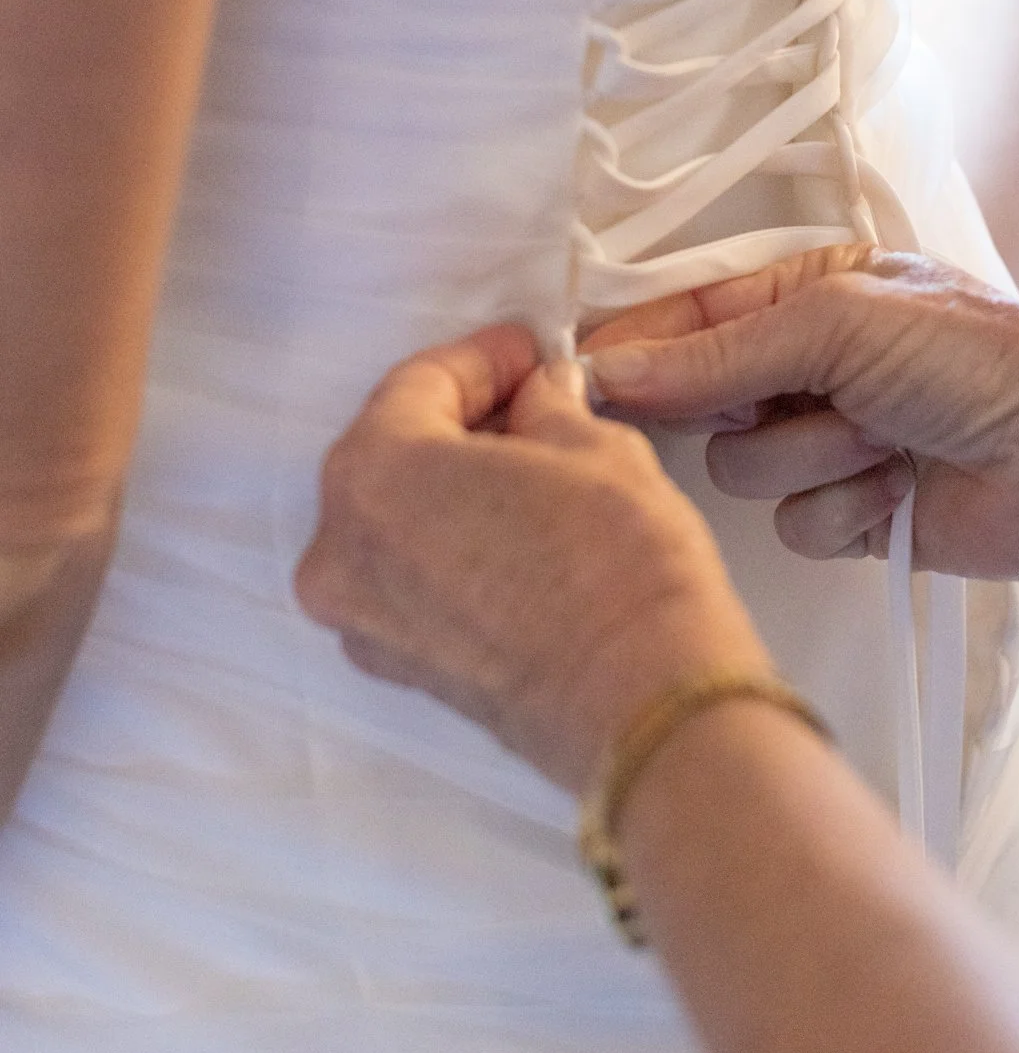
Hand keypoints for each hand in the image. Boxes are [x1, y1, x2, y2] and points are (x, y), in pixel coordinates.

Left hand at [295, 325, 767, 791]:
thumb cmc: (615, 565)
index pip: (420, 384)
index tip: (529, 352)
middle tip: (532, 401)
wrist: (642, 700)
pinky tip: (517, 531)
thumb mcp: (593, 447)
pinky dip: (453, 547)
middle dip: (464, 421)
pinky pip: (413, 581)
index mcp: (373, 472)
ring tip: (532, 467)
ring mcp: (363, 621)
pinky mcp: (401, 670)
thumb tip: (540, 398)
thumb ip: (547, 409)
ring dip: (455, 487)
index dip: (484, 359)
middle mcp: (341, 549)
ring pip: (400, 521)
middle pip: (395, 453)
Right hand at [583, 248, 1018, 578]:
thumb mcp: (839, 321)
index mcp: (805, 294)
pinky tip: (903, 488)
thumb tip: (605, 372)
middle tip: (787, 400)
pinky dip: (845, 509)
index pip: (685, 322)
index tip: (580, 382)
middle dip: (741, 409)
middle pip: (699, 404)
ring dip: (811, 458)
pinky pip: (792, 527)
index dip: (633, 353)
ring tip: (885, 438)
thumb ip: (717, 352)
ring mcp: (829, 444)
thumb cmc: (978, 359)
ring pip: (741, 475)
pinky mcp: (852, 516)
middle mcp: (809, 367)